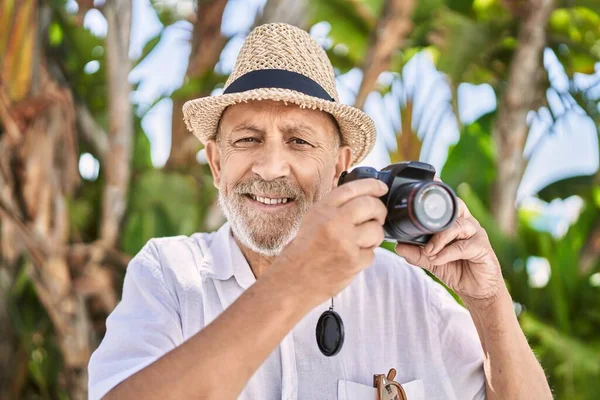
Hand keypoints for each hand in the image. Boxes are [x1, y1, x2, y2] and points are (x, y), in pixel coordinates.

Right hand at [270, 178, 387, 304]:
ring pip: (376, 230)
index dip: (372, 185)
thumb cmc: (303, 251)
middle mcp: (334, 222)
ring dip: (375, 235)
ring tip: (363, 241)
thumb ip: (335, 207)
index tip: (381, 188)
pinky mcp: (353, 261)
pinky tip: (354, 257)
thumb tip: (362, 198)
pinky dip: (367, 255)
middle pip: (370, 205)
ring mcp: (346, 242)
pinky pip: (372, 253)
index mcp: (323, 209)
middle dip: (379, 210)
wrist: (293, 280)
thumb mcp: (313, 220)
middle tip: (378, 216)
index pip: (352, 189)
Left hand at [394, 193, 502, 302]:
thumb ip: (416, 252)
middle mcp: (467, 223)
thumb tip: (398, 246)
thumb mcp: (431, 260)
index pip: (446, 201)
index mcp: (455, 221)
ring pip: (457, 226)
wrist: (477, 290)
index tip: (429, 180)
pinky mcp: (483, 248)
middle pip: (454, 207)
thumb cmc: (456, 269)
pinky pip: (463, 246)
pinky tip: (436, 259)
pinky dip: (446, 253)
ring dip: (439, 239)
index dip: (439, 190)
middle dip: (436, 215)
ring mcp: (477, 234)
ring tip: (428, 252)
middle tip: (418, 229)